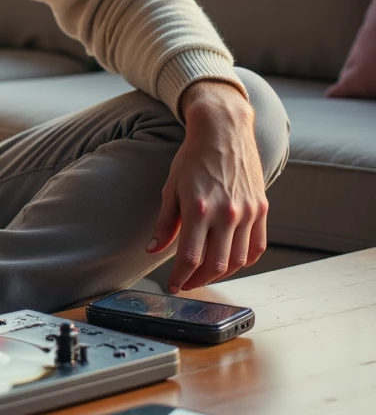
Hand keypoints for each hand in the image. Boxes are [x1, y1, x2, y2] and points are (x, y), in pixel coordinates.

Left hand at [146, 81, 267, 291]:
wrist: (223, 130)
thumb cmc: (193, 157)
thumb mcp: (171, 187)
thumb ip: (165, 223)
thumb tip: (153, 250)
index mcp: (199, 208)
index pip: (190, 257)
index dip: (180, 277)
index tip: (173, 285)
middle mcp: (226, 213)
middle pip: (215, 265)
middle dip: (198, 280)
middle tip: (186, 283)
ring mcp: (247, 212)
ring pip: (237, 260)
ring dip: (220, 274)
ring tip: (205, 274)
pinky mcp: (261, 208)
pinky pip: (256, 247)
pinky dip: (244, 261)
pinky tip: (230, 262)